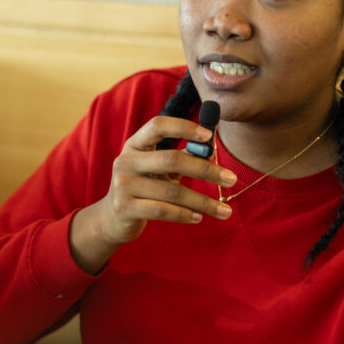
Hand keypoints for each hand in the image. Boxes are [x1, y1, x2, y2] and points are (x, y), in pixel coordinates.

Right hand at [70, 115, 236, 273]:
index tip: (209, 136)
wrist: (112, 218)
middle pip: (172, 159)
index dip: (183, 127)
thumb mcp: (156, 169)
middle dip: (205, 169)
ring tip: (224, 210)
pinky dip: (185, 215)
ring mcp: (123, 184)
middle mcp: (125, 161)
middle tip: (231, 178)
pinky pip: (162, 210)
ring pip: (172, 191)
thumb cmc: (143, 187)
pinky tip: (199, 217)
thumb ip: (178, 158)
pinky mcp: (125, 208)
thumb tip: (210, 151)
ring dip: (202, 201)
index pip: (158, 125)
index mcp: (134, 145)